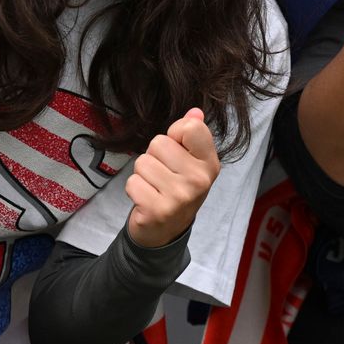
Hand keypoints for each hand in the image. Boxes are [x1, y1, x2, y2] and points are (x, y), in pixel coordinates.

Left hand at [124, 108, 219, 249]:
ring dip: (143, 173)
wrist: (165, 231)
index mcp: (210, 164)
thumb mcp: (191, 161)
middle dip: (155, 156)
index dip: (175, 134)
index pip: (190, 127)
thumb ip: (193, 134)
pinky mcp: (157, 210)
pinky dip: (134, 189)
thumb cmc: (177, 188)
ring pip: (143, 162)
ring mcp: (179, 197)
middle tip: (163, 174)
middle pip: (159, 143)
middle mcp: (199, 180)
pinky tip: (146, 199)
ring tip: (154, 187)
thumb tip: (194, 112)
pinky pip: (133, 182)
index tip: (177, 150)